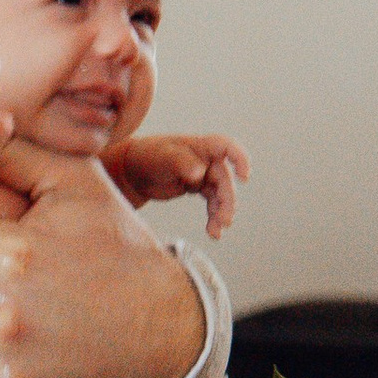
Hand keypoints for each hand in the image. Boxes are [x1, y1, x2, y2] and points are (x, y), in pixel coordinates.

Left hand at [109, 130, 249, 238]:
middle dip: (227, 200)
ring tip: (217, 231)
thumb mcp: (162, 158)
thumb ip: (182, 163)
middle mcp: (206, 159)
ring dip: (221, 212)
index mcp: (200, 146)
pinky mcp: (197, 187)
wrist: (132, 171)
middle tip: (225, 221)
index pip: (226, 147)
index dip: (239, 159)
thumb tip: (200, 174)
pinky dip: (213, 217)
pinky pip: (211, 203)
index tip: (244, 178)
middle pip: (224, 179)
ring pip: (220, 194)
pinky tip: (212, 232)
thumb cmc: (148, 156)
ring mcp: (203, 173)